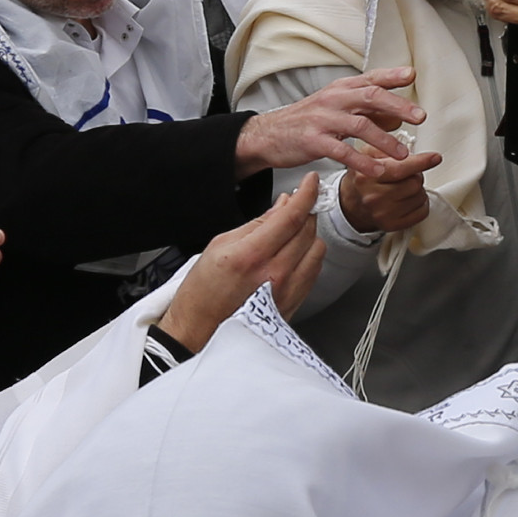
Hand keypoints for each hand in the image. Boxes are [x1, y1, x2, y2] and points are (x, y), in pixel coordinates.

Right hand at [157, 182, 320, 352]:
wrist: (200, 333)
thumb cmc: (202, 294)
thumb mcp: (218, 246)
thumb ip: (255, 224)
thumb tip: (281, 206)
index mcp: (252, 256)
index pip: (292, 216)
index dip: (306, 193)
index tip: (310, 182)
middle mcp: (275, 274)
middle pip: (308, 230)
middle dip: (306, 210)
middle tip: (297, 204)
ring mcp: (287, 291)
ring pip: (317, 249)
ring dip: (309, 234)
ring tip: (291, 232)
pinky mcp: (294, 303)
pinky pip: (314, 270)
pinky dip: (309, 255)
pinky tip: (294, 253)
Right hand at [234, 65, 421, 171]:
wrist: (268, 134)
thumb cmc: (307, 120)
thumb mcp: (337, 107)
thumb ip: (367, 110)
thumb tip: (400, 116)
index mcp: (341, 89)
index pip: (371, 78)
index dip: (392, 75)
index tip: (412, 75)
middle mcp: (333, 99)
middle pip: (370, 97)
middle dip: (398, 106)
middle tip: (420, 117)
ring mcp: (322, 120)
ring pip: (359, 125)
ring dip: (385, 140)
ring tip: (403, 154)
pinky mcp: (313, 141)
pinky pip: (342, 151)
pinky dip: (362, 161)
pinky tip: (377, 170)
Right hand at [334, 133, 442, 236]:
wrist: (352, 203)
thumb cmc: (364, 178)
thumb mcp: (367, 154)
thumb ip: (386, 146)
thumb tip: (407, 148)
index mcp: (366, 176)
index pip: (400, 169)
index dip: (421, 162)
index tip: (435, 158)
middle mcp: (373, 197)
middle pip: (414, 183)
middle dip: (416, 175)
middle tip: (408, 174)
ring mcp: (383, 213)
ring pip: (420, 197)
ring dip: (418, 189)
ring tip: (405, 187)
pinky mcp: (392, 225)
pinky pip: (422, 212)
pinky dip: (421, 204)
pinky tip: (409, 199)